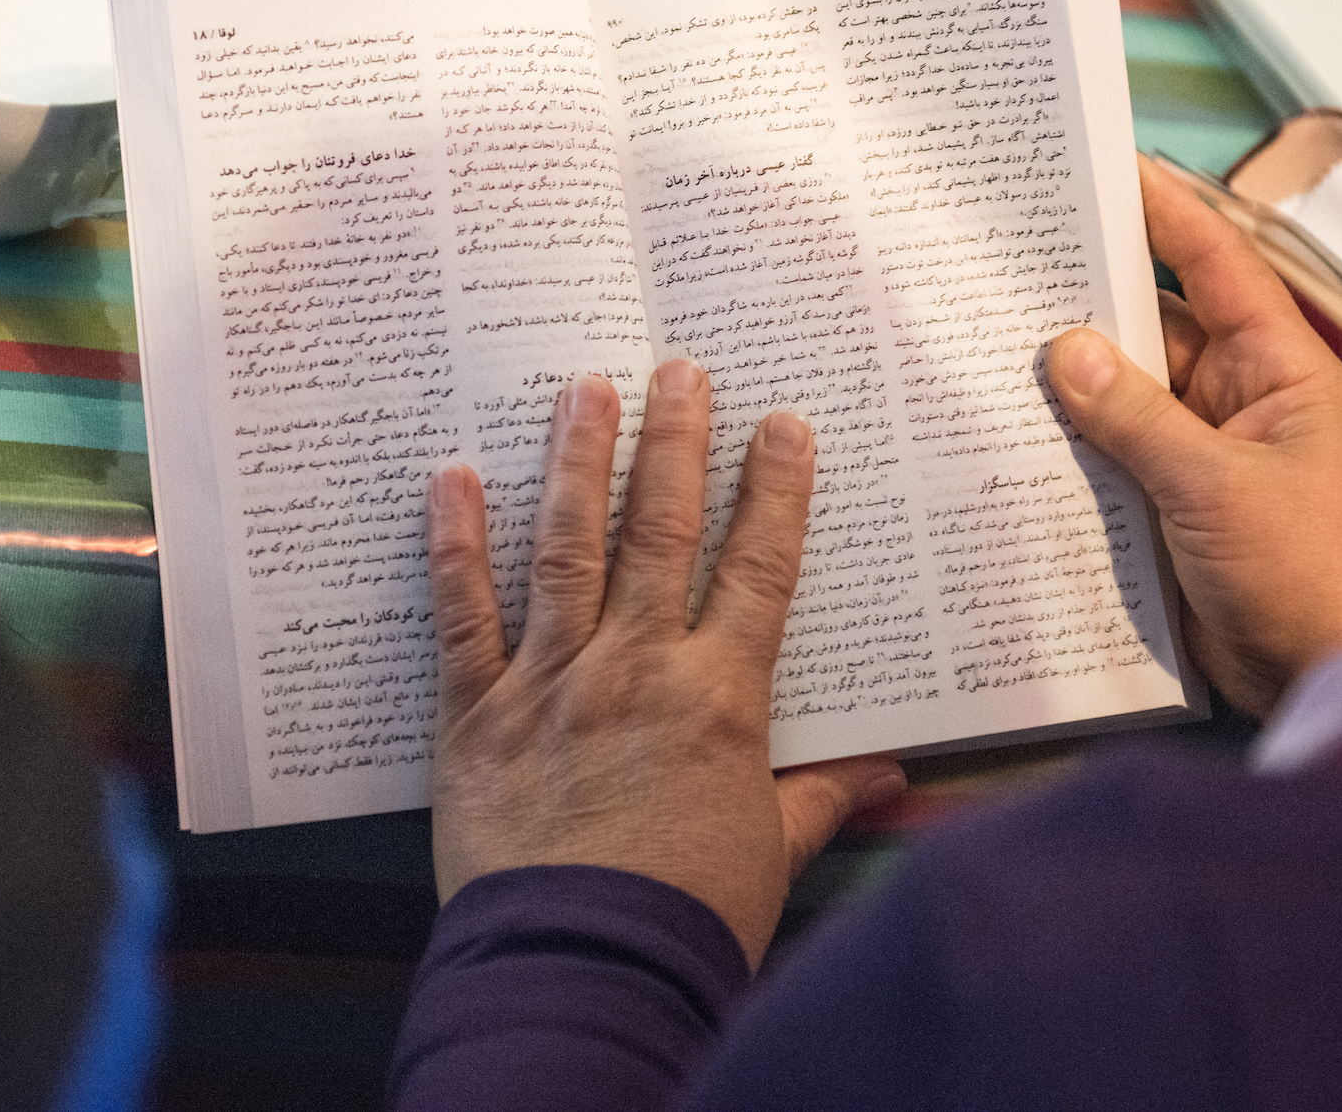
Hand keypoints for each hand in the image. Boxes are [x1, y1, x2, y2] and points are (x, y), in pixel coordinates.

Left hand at [427, 362, 905, 967]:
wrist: (585, 972)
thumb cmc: (687, 919)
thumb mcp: (772, 852)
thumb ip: (823, 797)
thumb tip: (890, 770)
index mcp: (719, 698)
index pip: (757, 570)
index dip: (774, 493)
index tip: (781, 425)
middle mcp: (636, 668)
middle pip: (661, 533)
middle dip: (674, 443)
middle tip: (677, 368)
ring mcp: (551, 683)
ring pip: (566, 549)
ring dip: (576, 461)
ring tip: (584, 387)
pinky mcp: (475, 714)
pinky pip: (462, 613)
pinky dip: (454, 543)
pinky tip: (451, 478)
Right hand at [1046, 158, 1341, 717]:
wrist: (1333, 673)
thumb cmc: (1307, 571)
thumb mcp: (1217, 487)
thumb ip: (1137, 417)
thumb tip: (1066, 348)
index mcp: (1276, 370)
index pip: (1216, 265)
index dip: (1167, 210)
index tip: (1109, 164)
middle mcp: (1238, 399)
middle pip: (1153, 326)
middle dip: (1088, 296)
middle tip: (1009, 255)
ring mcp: (1204, 454)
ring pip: (1123, 394)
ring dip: (1068, 379)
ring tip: (985, 336)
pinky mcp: (1173, 506)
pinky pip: (1113, 456)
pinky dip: (1068, 445)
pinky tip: (1007, 428)